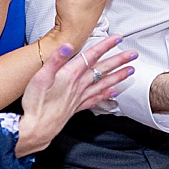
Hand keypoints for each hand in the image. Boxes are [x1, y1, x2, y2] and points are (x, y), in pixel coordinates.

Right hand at [14, 36, 136, 156]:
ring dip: (118, 76)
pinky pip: (96, 99)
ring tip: (130, 71)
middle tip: (133, 54)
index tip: (117, 39)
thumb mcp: (41, 77)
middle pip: (102, 69)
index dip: (105, 46)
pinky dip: (106, 95)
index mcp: (70, 75)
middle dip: (119, 60)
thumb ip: (55, 60)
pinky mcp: (76, 107)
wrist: (36, 129)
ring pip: (103, 84)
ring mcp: (79, 97)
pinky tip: (113, 93)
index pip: (91, 56)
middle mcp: (78, 85)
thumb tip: (67, 46)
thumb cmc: (35, 103)